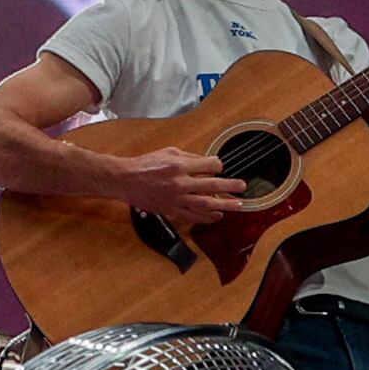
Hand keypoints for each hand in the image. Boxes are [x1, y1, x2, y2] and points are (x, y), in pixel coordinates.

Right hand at [117, 142, 254, 221]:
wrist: (126, 180)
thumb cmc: (145, 164)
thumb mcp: (167, 152)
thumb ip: (189, 156)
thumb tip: (207, 161)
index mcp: (179, 165)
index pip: (208, 165)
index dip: (217, 165)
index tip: (220, 166)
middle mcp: (180, 183)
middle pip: (211, 185)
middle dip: (230, 186)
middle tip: (242, 186)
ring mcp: (176, 198)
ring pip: (206, 204)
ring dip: (224, 205)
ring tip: (238, 205)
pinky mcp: (172, 209)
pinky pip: (193, 216)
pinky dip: (207, 217)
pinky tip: (217, 216)